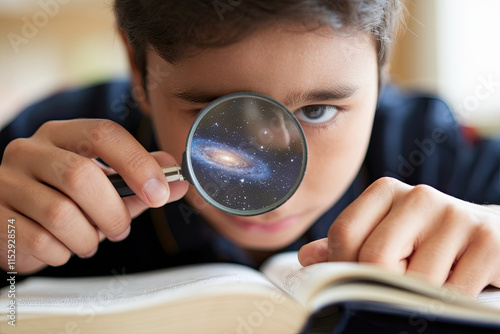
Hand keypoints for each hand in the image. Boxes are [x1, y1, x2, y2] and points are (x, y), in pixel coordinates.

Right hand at [0, 119, 187, 273]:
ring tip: (89, 239)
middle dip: (113, 212)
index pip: (104, 134)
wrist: (12, 219)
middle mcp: (29, 151)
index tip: (160, 193)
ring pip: (60, 214)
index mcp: (62, 135)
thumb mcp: (103, 183)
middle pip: (81, 176)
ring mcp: (6, 182)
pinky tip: (62, 247)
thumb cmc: (65, 198)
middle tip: (121, 228)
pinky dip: (62, 252)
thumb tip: (181, 183)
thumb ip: (140, 181)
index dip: (138, 163)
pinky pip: (40, 241)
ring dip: (88, 237)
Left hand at [298, 177, 499, 296]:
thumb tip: (306, 256)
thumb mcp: (385, 234)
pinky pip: (452, 292)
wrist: (490, 236)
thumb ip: (348, 244)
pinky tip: (455, 284)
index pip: (344, 234)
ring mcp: (456, 216)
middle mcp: (420, 196)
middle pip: (374, 258)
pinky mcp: (488, 242)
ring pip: (414, 281)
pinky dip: (447, 301)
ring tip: (432, 279)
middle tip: (398, 283)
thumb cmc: (427, 238)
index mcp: (386, 191)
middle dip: (382, 283)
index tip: (354, 278)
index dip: (343, 266)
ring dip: (418, 294)